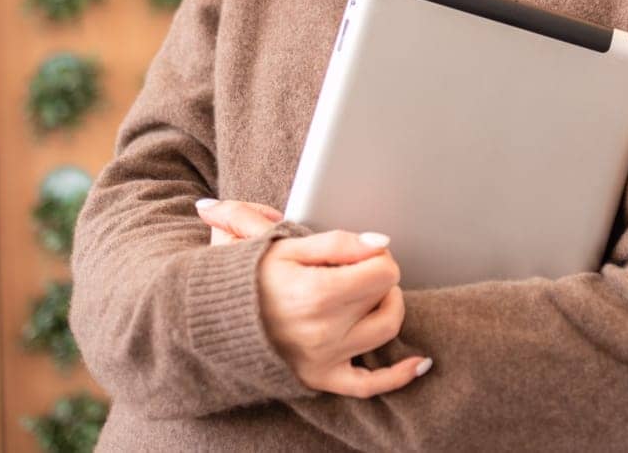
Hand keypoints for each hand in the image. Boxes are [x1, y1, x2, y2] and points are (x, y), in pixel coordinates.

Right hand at [194, 198, 431, 396]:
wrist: (207, 315)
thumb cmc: (245, 273)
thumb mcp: (282, 243)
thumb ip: (336, 241)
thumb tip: (380, 243)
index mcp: (315, 291)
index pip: (383, 270)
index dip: (378, 255)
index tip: (362, 251)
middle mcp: (323, 330)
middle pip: (385, 295)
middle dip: (377, 276)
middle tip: (356, 268)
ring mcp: (324, 358)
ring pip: (386, 329)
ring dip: (388, 307)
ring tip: (370, 295)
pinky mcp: (321, 378)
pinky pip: (371, 385)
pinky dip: (400, 375)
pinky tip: (419, 361)